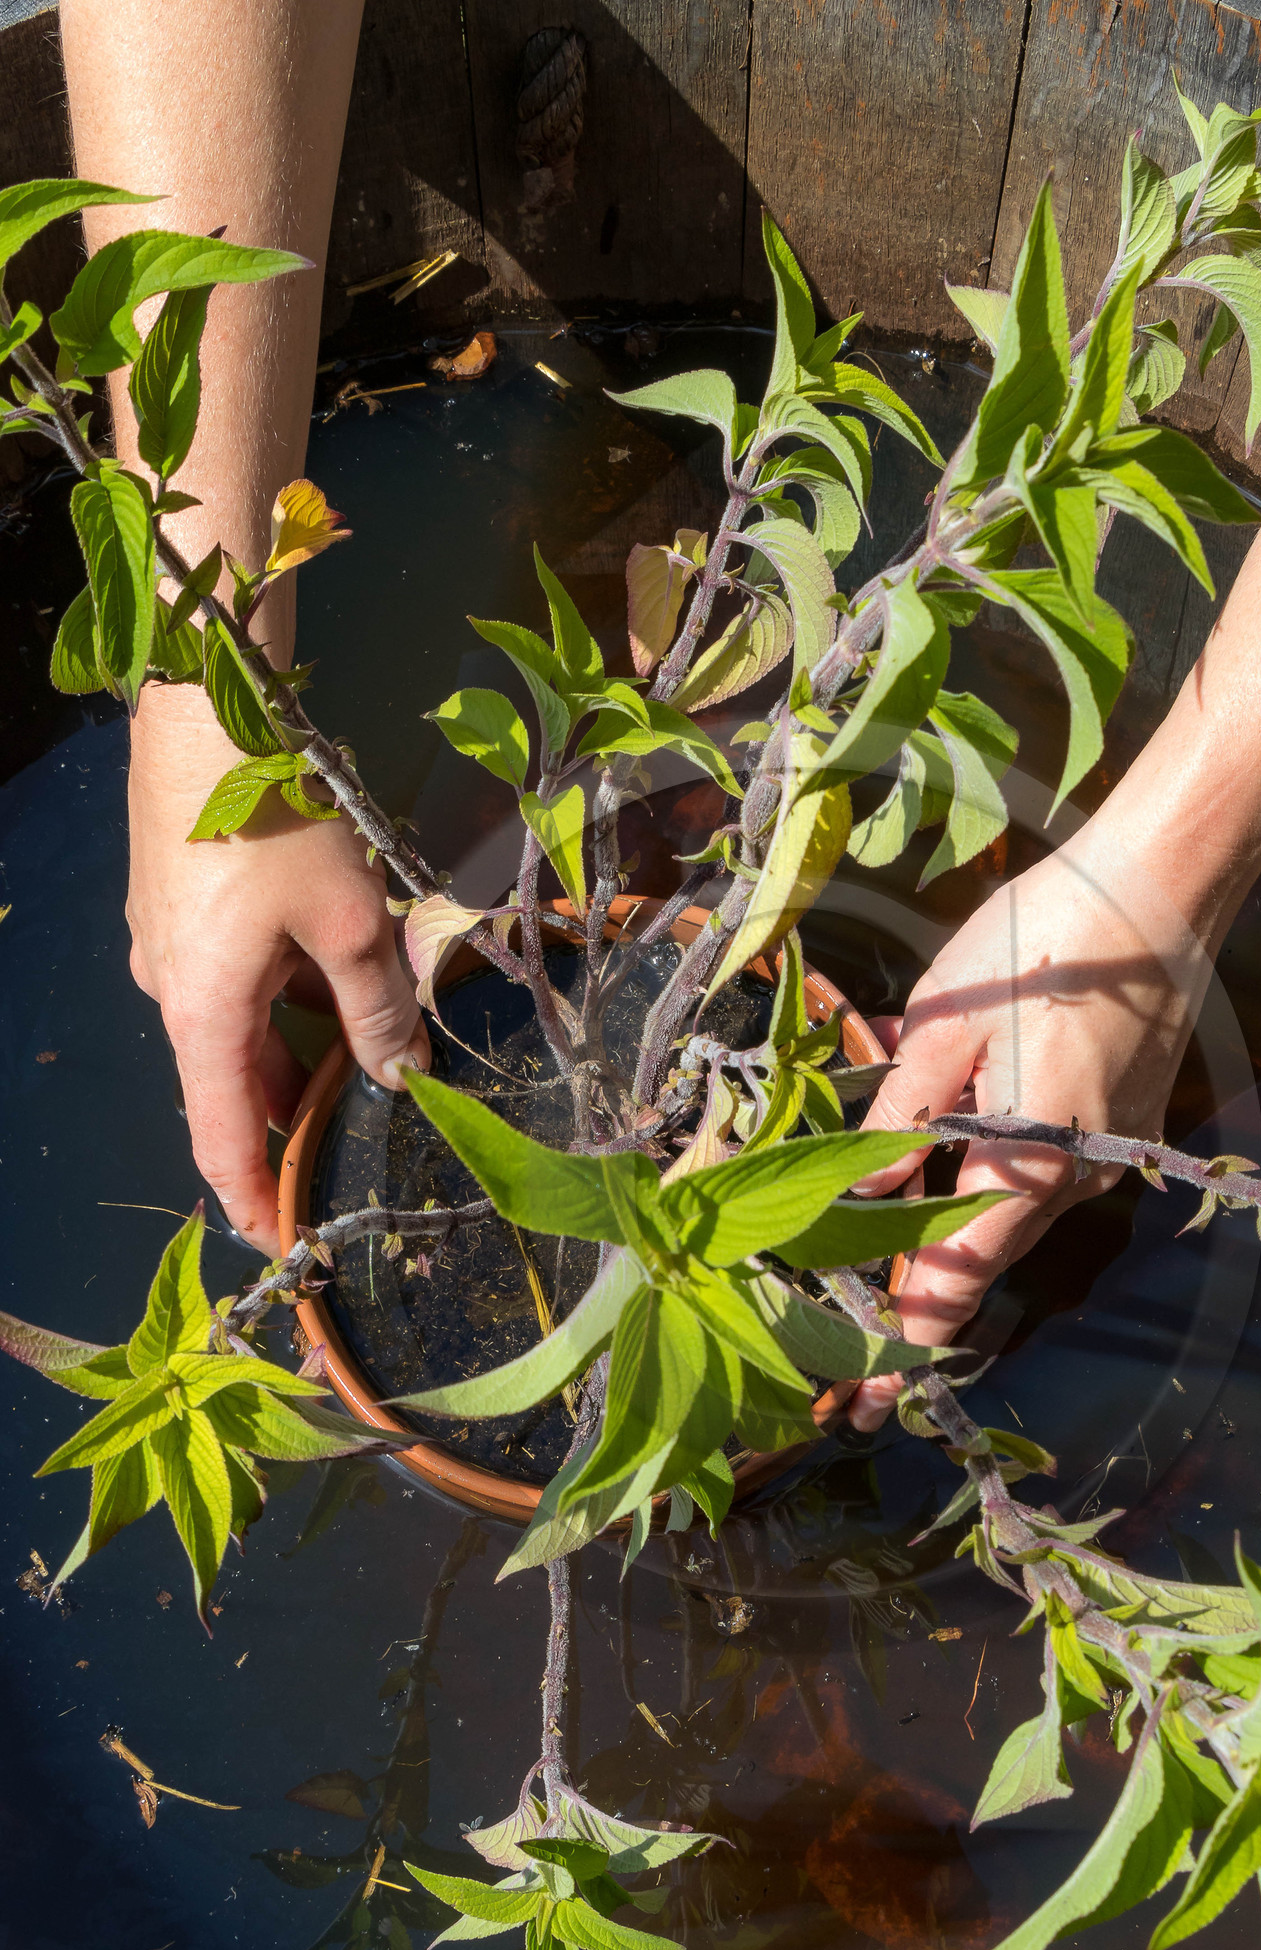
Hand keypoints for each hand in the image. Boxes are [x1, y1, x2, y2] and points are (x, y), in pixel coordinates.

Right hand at [127, 687, 428, 1252]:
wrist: (205, 703)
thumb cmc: (273, 817)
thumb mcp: (349, 923)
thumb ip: (378, 1011)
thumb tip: (401, 1080)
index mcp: (202, 1014)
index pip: (223, 1140)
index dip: (255, 1201)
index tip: (286, 1247)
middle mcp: (171, 990)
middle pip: (238, 1082)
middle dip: (298, 1114)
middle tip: (362, 1139)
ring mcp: (169, 945)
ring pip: (244, 1024)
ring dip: (301, 1043)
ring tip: (373, 1050)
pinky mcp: (180, 905)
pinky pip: (236, 976)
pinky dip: (285, 993)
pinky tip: (340, 970)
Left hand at [845, 813, 1219, 1428]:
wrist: (1167, 882)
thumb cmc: (1048, 941)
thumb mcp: (944, 1022)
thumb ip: (901, 1117)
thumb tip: (862, 1194)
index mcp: (1025, 1161)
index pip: (952, 1280)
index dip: (901, 1346)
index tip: (858, 1405)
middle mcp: (1072, 1175)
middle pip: (974, 1250)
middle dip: (910, 1290)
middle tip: (843, 1348)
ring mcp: (1103, 1148)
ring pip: (1001, 1197)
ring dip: (942, 1198)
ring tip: (878, 1190)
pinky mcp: (1117, 1116)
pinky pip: (1034, 1153)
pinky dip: (985, 1145)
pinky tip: (948, 1093)